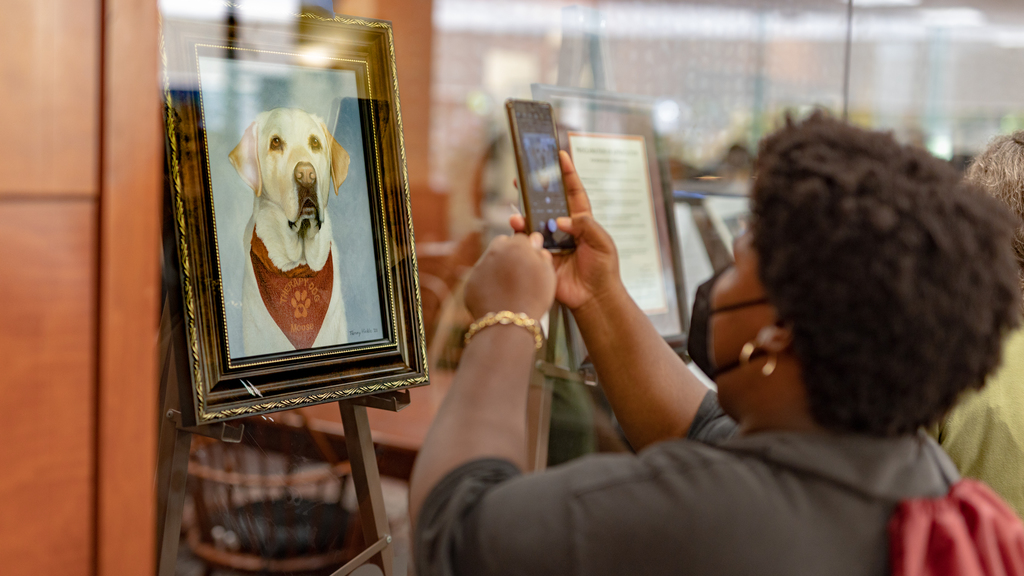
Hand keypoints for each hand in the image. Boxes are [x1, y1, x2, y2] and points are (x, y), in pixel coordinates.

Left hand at [464, 232, 555, 320]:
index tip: (529, 259)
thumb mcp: (547, 275)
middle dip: (509, 251)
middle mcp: (496, 251)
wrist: (508, 322)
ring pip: (490, 258)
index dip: (527, 248)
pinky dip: (487, 282)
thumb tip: (535, 241)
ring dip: (498, 266)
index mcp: (517, 246)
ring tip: (508, 285)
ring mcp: (480, 265)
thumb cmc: (533, 298)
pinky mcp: (470, 281)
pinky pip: (480, 276)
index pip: (522, 237)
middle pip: (502, 243)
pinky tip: (496, 295)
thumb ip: (541, 254)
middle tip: (518, 270)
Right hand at [511, 151, 620, 311]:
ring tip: (517, 213)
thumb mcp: (602, 243)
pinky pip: (527, 241)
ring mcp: (551, 241)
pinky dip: (521, 234)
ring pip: (533, 221)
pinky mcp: (541, 256)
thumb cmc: (604, 269)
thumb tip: (560, 221)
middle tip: (523, 175)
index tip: (560, 154)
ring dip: (524, 214)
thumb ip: (585, 226)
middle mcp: (564, 228)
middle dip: (535, 188)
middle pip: (547, 202)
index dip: (567, 173)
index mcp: (582, 220)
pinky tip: (517, 229)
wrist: (593, 297)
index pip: (573, 191)